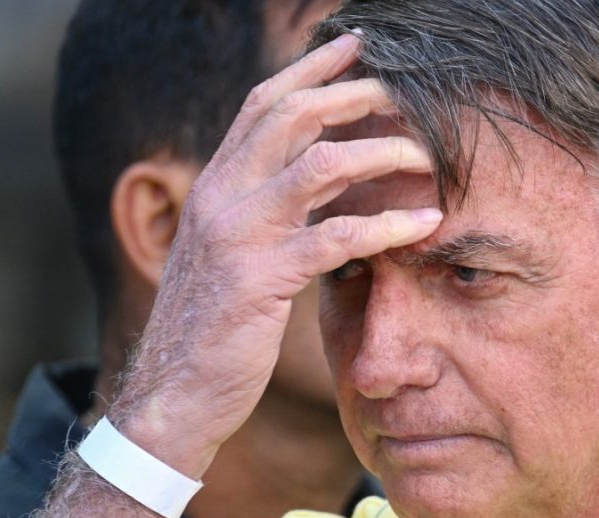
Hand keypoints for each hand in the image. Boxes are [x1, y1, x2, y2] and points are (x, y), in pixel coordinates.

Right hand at [107, 33, 441, 479]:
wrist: (171, 391)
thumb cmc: (212, 325)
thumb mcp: (231, 253)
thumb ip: (266, 211)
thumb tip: (321, 180)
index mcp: (215, 186)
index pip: (263, 105)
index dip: (310, 70)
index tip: (355, 45)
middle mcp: (220, 197)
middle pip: (292, 115)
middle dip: (354, 93)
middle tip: (404, 88)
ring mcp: (237, 235)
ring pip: (319, 165)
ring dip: (381, 151)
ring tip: (426, 153)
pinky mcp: (260, 279)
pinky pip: (335, 238)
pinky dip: (388, 226)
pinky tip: (427, 224)